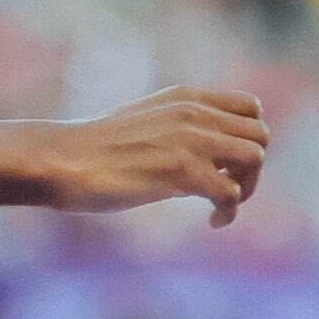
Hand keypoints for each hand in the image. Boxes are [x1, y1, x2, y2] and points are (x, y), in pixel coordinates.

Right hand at [40, 87, 269, 227]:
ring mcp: (190, 140)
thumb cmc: (90, 150)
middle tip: (226, 188)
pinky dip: (229, 212)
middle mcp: (194, 113)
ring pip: (255, 158)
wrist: (58, 159)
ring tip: (219, 205)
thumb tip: (192, 152)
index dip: (248, 138)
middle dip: (251, 168)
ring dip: (247, 187)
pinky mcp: (182, 170)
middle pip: (260, 135)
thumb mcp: (141, 121)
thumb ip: (174, 125)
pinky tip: (212, 221)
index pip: (251, 109)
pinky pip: (232, 193)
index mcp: (185, 98)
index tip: (226, 162)